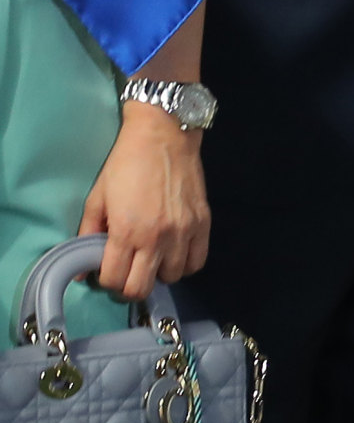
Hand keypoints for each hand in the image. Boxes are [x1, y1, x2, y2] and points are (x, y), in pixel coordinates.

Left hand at [79, 102, 210, 300]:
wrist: (164, 134)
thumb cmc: (125, 163)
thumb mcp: (97, 197)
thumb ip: (87, 234)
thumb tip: (81, 271)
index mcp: (126, 231)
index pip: (114, 280)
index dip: (106, 279)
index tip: (106, 268)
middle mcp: (156, 237)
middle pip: (141, 288)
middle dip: (129, 285)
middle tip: (127, 269)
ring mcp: (183, 231)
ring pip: (171, 278)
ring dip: (158, 273)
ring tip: (152, 258)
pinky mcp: (203, 222)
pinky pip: (197, 261)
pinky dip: (185, 263)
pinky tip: (174, 252)